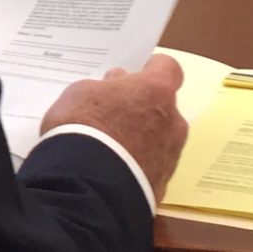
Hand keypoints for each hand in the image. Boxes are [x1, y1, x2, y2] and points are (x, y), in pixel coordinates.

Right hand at [39, 54, 188, 199]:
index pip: (168, 68)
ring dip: (142, 137)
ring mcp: (170, 155)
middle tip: (114, 113)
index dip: (152, 69)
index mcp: (155, 90)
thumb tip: (116, 85)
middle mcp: (172, 121)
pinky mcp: (162, 184)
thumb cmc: (83, 126)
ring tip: (110, 146)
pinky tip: (113, 167)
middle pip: (163, 106)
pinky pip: (151, 165)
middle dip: (143, 107)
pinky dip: (137, 163)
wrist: (87, 184)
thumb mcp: (80, 92)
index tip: (134, 75)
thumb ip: (105, 86)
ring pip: (160, 137)